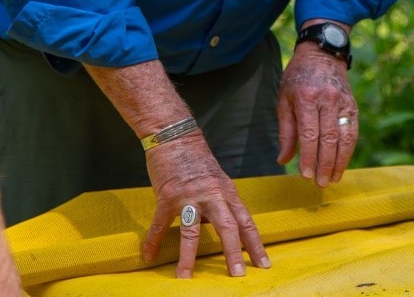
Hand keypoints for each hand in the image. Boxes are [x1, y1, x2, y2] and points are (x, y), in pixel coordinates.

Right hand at [141, 131, 269, 278]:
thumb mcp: (217, 181)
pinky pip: (160, 223)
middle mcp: (213, 195)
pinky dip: (154, 240)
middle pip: (228, 227)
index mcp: (227, 193)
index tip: (264, 264)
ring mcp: (189, 196)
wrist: (176, 136)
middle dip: (233, 252)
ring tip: (186, 278)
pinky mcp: (167, 196)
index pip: (246, 222)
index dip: (255, 244)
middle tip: (238, 274)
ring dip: (189, 256)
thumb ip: (222, 204)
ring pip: (192, 230)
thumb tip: (224, 229)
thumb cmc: (198, 160)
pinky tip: (149, 255)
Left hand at [277, 44, 357, 186]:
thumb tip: (284, 160)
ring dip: (340, 162)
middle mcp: (328, 99)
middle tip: (320, 184)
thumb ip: (286, 131)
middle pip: (329, 138)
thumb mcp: (284, 100)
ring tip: (333, 179)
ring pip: (345, 137)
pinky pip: (353, 132)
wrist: (322, 54)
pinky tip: (342, 164)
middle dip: (325, 164)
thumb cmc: (297, 79)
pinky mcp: (353, 105)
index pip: (309, 134)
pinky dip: (348, 150)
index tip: (305, 175)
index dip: (309, 157)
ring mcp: (343, 102)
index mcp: (307, 98)